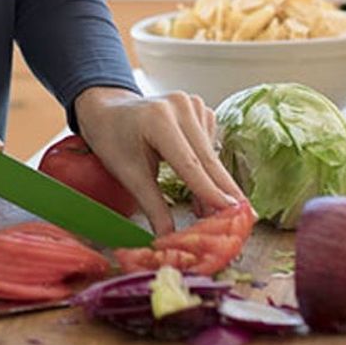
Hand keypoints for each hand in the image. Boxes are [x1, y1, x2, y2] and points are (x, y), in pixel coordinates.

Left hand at [71, 86, 245, 235]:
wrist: (107, 111)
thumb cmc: (112, 140)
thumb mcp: (129, 175)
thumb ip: (154, 208)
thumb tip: (169, 240)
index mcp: (157, 119)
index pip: (189, 163)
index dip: (210, 190)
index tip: (231, 213)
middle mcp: (179, 106)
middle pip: (206, 158)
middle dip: (222, 192)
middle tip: (238, 222)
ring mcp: (190, 104)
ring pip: (211, 154)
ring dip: (213, 184)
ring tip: (205, 213)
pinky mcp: (198, 108)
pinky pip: (210, 144)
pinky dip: (208, 167)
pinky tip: (199, 184)